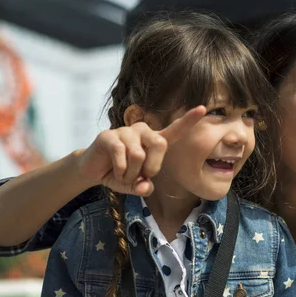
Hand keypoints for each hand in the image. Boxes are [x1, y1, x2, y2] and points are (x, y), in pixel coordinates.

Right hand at [76, 106, 206, 195]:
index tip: (203, 109)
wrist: (92, 171)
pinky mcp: (108, 135)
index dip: (188, 120)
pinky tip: (114, 171)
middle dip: (152, 167)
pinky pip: (121, 156)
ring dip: (131, 174)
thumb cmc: (119, 174)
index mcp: (153, 140)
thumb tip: (146, 187)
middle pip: (160, 144)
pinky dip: (120, 171)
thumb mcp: (135, 185)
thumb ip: (143, 187)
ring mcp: (125, 131)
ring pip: (139, 155)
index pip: (174, 130)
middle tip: (140, 175)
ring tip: (123, 174)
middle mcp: (142, 130)